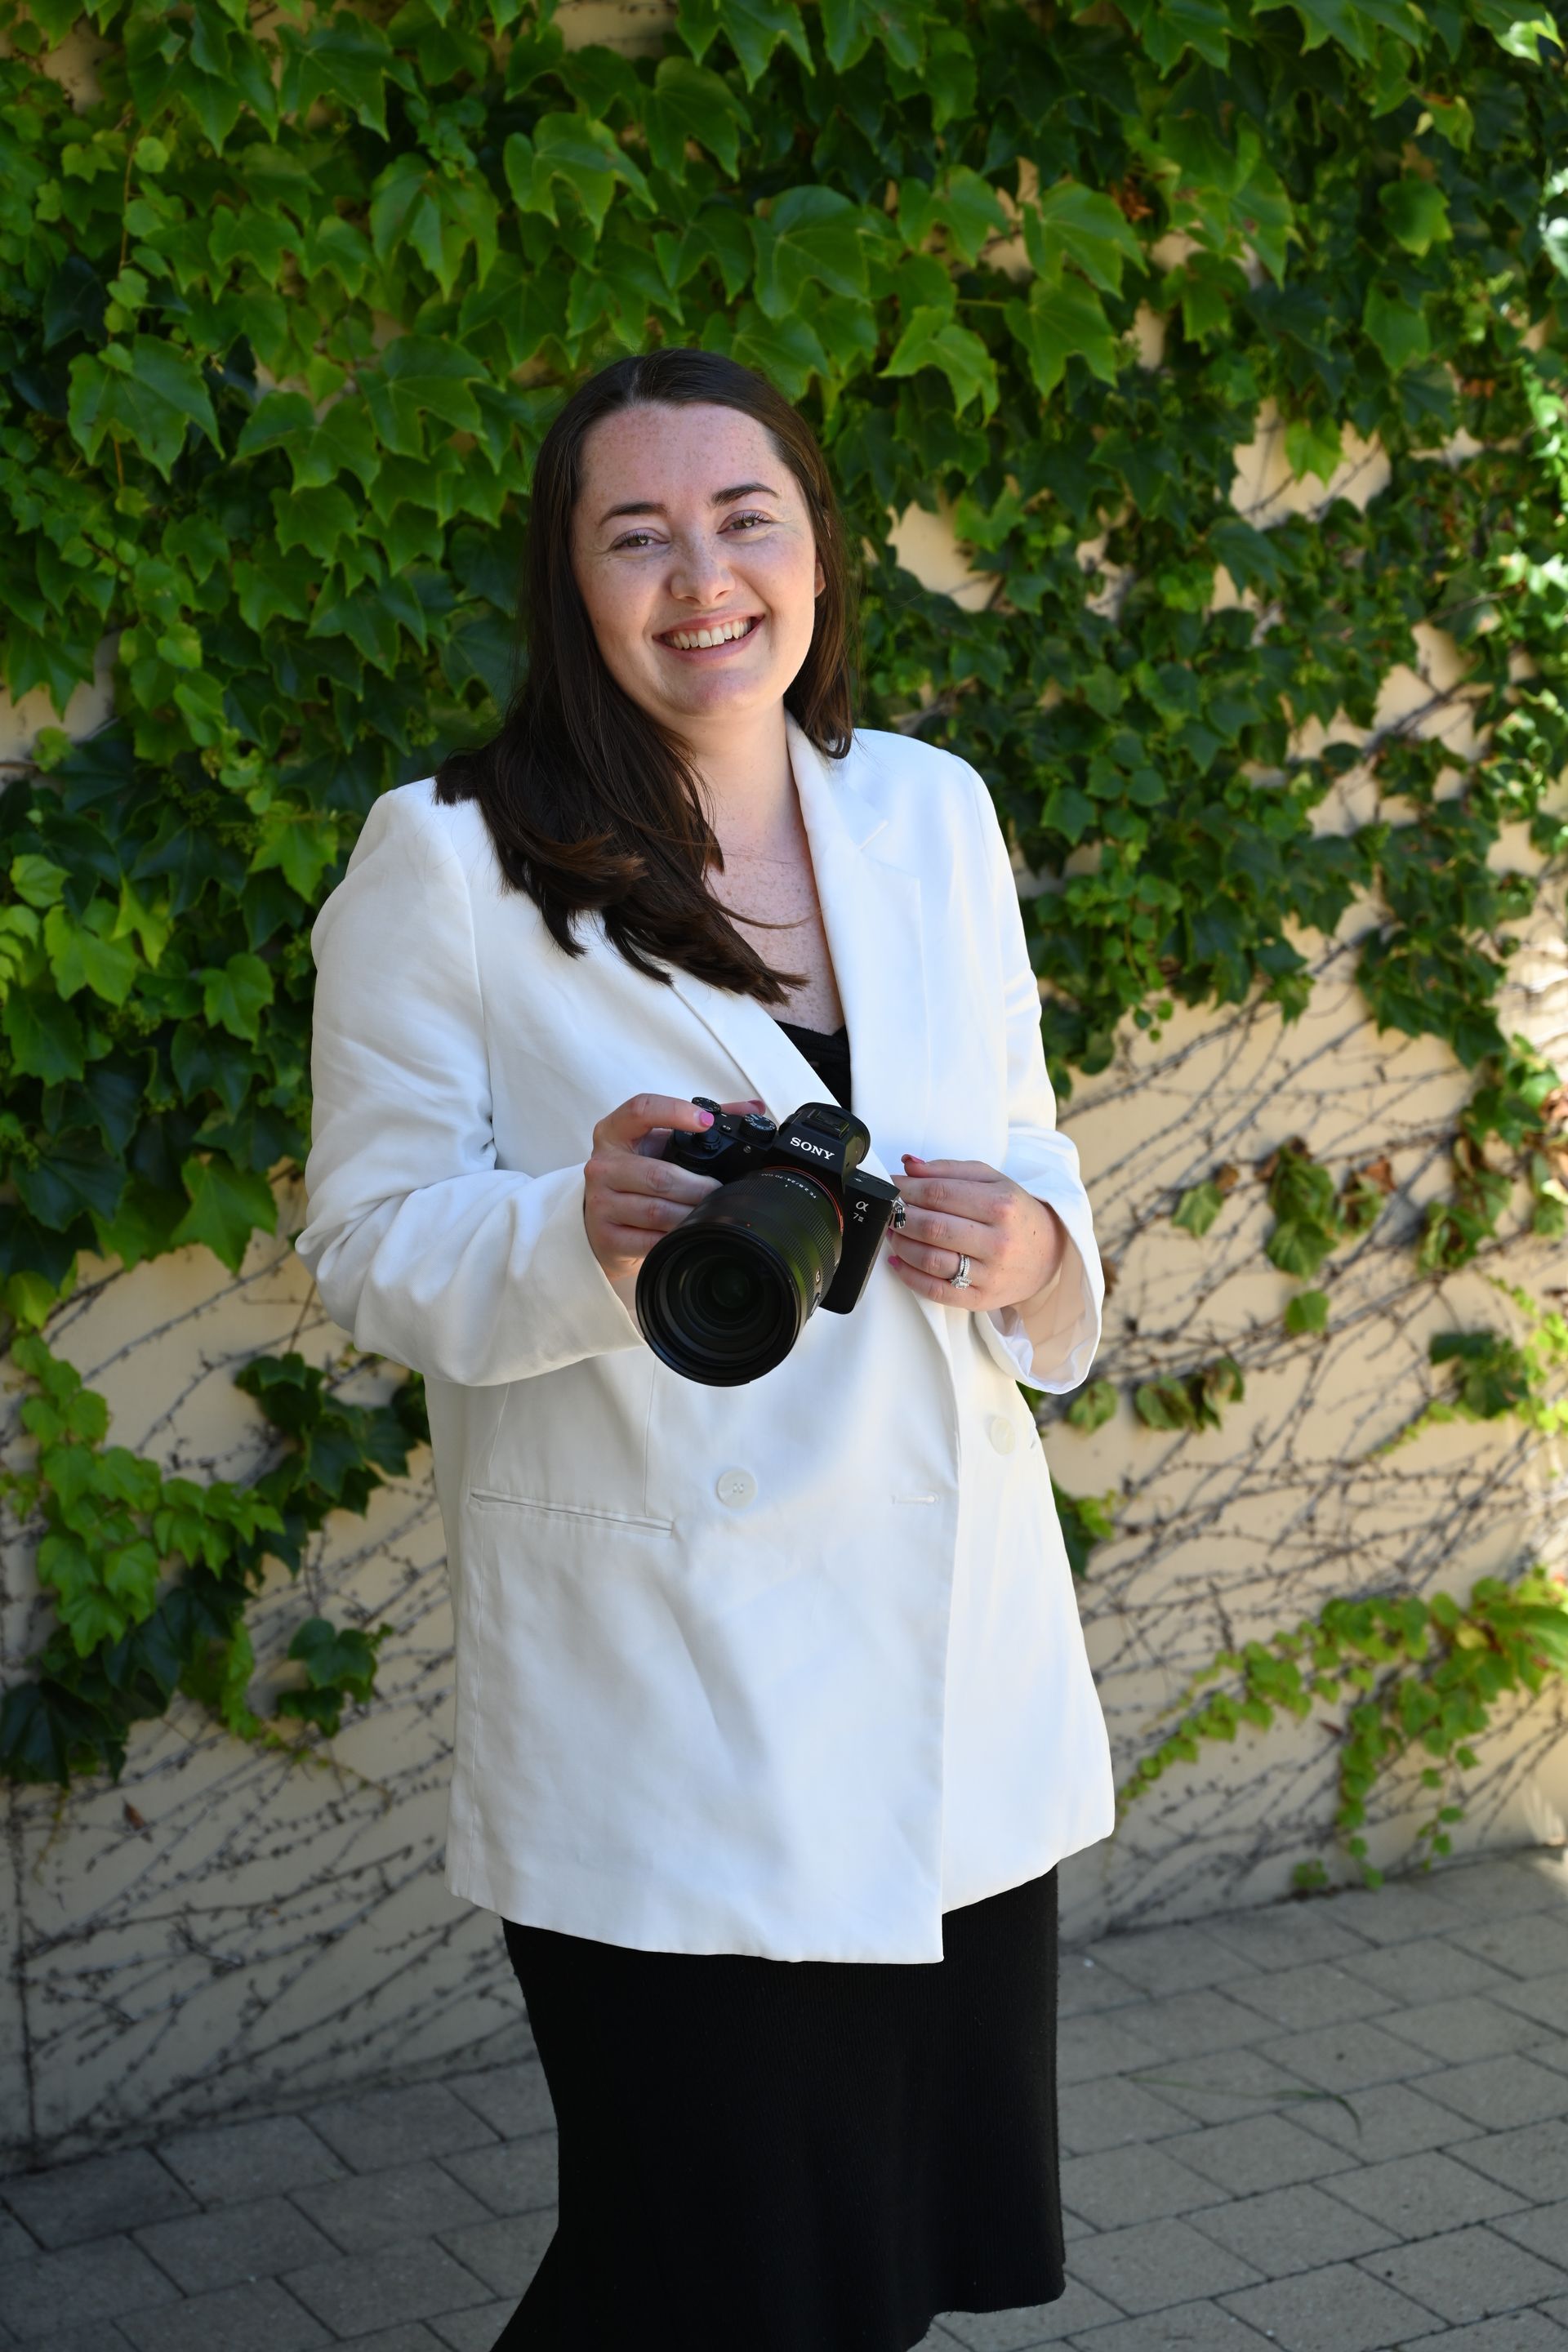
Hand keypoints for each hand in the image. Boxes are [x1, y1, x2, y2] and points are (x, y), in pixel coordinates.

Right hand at [584, 1094, 766, 1284]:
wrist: (602, 1225)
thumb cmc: (636, 1178)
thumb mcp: (659, 1145)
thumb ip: (701, 1122)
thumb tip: (754, 1108)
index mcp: (614, 1132)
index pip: (640, 1110)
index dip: (675, 1112)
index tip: (706, 1122)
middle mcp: (602, 1165)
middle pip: (660, 1175)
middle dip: (699, 1186)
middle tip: (720, 1190)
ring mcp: (600, 1202)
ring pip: (658, 1210)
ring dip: (692, 1214)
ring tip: (709, 1213)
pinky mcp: (605, 1236)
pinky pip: (650, 1240)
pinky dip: (676, 1238)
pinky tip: (687, 1234)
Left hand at [888, 1154, 1066, 1310]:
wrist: (1049, 1253)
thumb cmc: (1015, 1213)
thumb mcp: (992, 1181)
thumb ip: (948, 1170)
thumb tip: (907, 1165)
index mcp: (1001, 1205)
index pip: (940, 1194)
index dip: (907, 1189)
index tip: (892, 1186)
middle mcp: (998, 1241)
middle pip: (933, 1227)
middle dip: (901, 1217)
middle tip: (890, 1210)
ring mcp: (990, 1274)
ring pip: (931, 1260)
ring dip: (901, 1245)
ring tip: (893, 1232)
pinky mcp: (981, 1299)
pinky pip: (936, 1291)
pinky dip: (909, 1277)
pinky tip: (898, 1262)